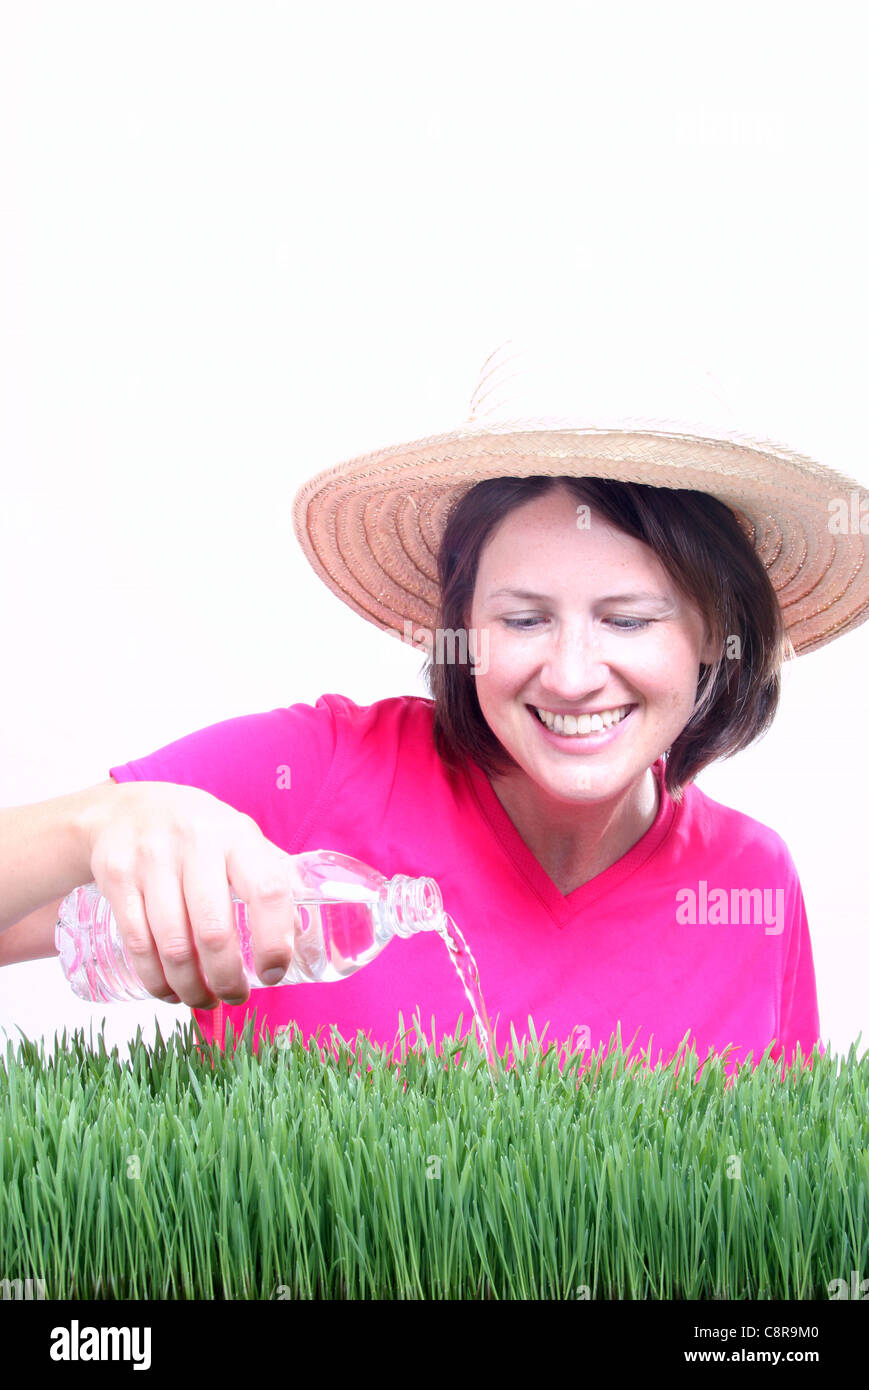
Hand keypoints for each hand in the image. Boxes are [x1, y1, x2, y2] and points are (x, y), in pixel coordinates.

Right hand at [81, 781, 299, 1007]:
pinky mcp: (116, 878)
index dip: (275, 940)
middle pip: (215, 931)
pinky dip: (154, 980)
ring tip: (203, 999)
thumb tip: (312, 923)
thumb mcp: (238, 836)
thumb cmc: (197, 832)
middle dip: (227, 978)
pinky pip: (137, 944)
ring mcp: (151, 860)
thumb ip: (270, 873)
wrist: (124, 810)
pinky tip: (168, 990)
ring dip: (191, 987)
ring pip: (174, 945)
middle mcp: (195, 844)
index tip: (274, 972)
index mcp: (237, 836)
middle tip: (234, 997)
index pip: (268, 890)